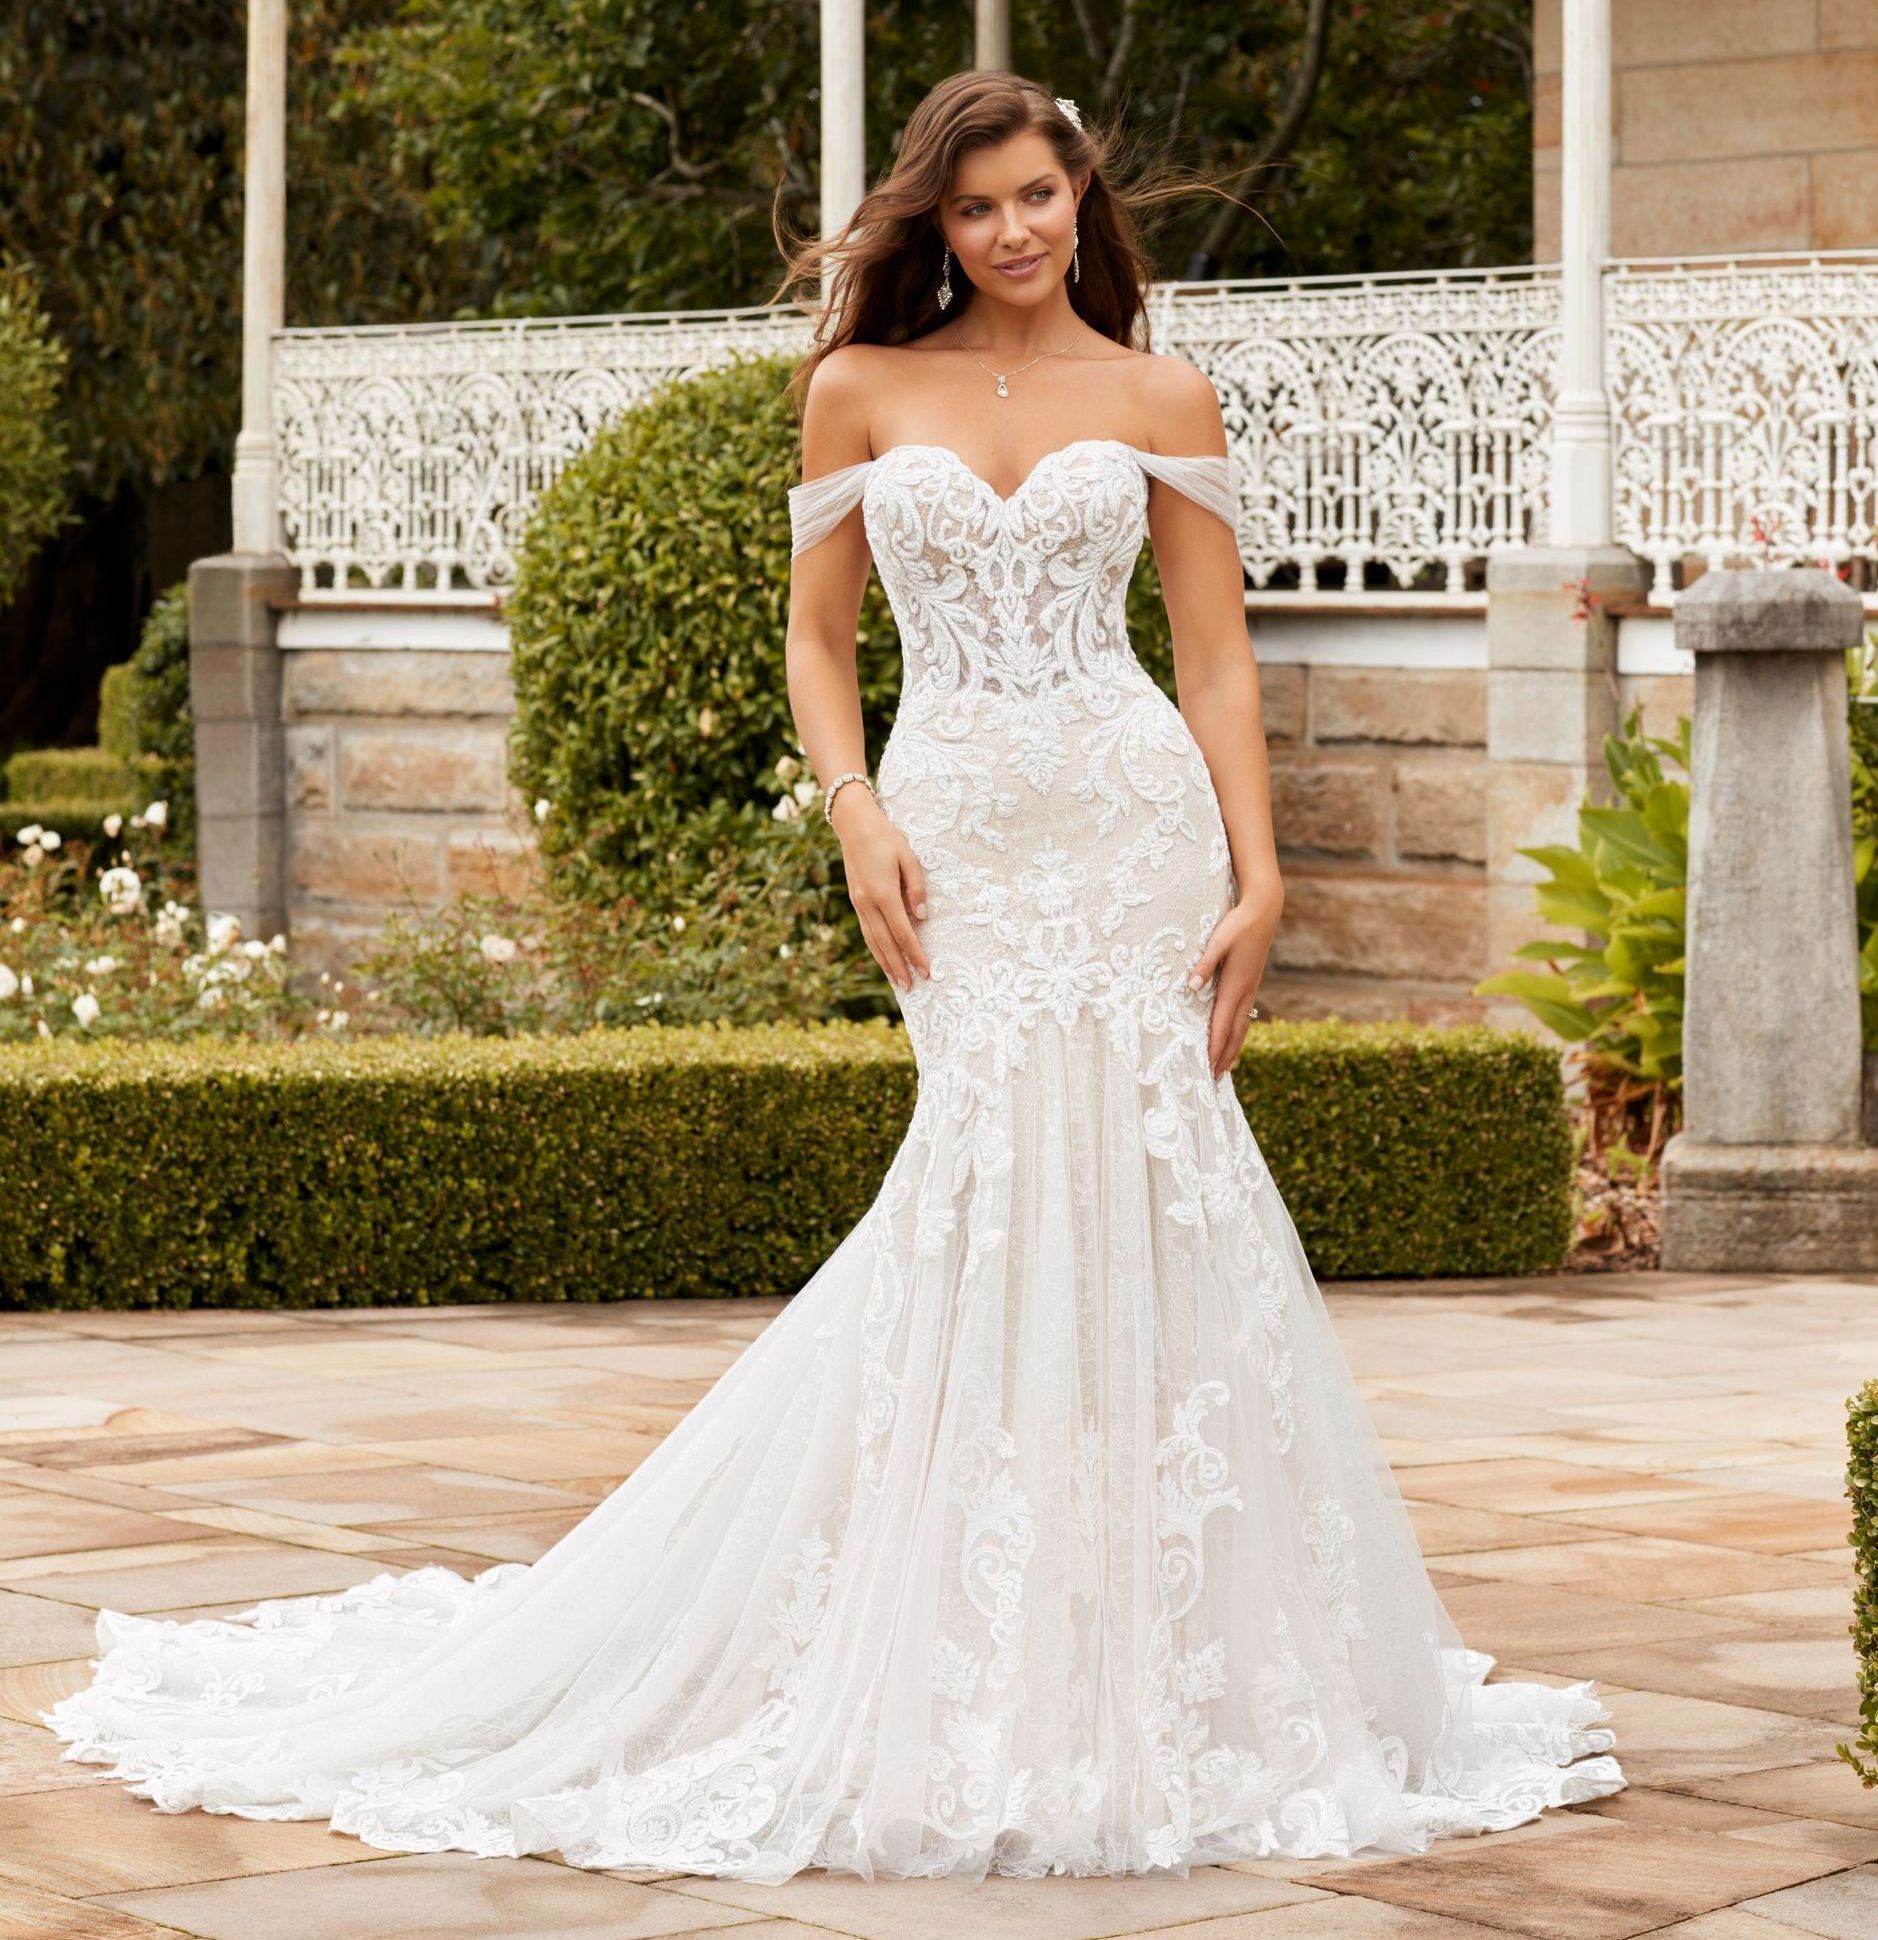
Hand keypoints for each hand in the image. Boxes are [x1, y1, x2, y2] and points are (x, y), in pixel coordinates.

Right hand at [832, 789, 930, 992]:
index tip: (926, 969)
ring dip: (885, 962)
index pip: (902, 931)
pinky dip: (875, 948)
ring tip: (897, 981)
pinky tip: (882, 958)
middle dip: (899, 966)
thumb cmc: (886, 838)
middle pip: (885, 943)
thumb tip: (921, 918)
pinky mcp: (855, 901)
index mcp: (883, 892)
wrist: (854, 825)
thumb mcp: (908, 858)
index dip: (914, 952)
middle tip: (912, 986)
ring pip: (872, 940)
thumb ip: (916, 889)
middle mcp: (867, 902)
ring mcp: (859, 903)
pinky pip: (867, 931)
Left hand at [1186, 881, 1281, 1080]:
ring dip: (1233, 1048)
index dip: (1215, 1048)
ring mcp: (1250, 989)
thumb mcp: (1217, 941)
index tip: (1208, 1068)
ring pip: (1242, 1026)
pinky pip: (1245, 1016)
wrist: (1264, 911)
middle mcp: (1245, 992)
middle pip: (1234, 1033)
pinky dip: (1239, 1032)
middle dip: (1224, 1056)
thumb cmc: (1238, 925)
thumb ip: (1204, 965)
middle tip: (1215, 1079)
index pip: (1222, 1025)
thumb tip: (1191, 987)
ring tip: (1225, 1067)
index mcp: (1235, 986)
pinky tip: (1235, 1037)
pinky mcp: (1251, 983)